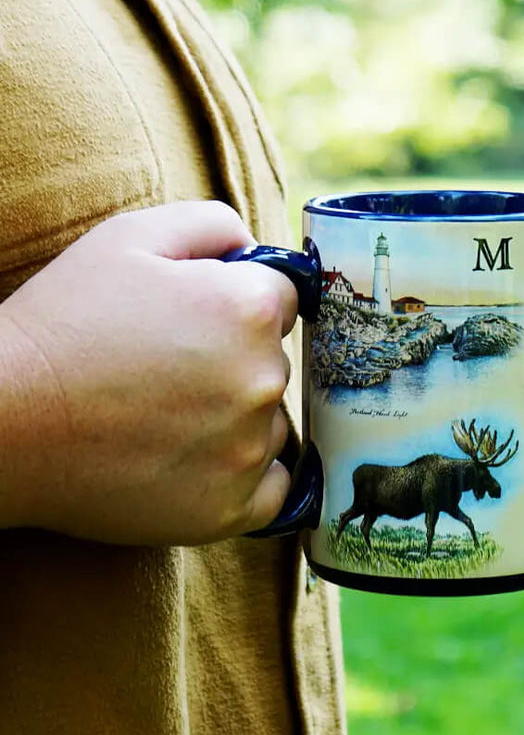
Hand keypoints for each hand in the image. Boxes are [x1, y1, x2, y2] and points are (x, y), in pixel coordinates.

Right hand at [0, 201, 298, 544]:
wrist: (3, 421)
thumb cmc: (64, 322)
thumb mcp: (132, 236)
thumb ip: (214, 225)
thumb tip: (255, 248)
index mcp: (251, 309)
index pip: (285, 299)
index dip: (239, 302)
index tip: (196, 319)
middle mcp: (264, 378)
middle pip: (276, 362)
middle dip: (237, 360)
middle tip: (168, 370)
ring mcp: (249, 448)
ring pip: (269, 422)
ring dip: (237, 418)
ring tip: (166, 417)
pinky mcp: (230, 509)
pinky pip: (273, 487)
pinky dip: (246, 476)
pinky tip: (197, 460)